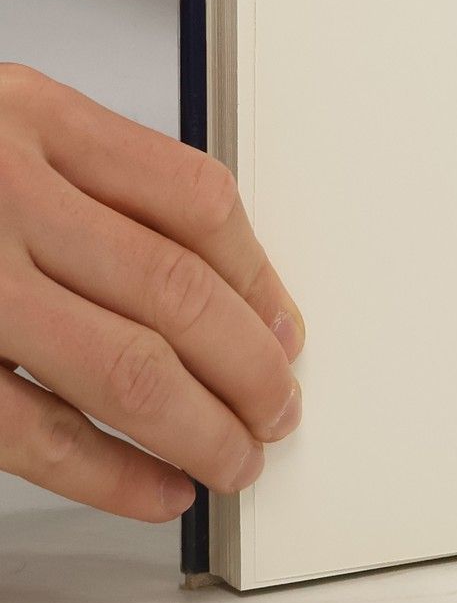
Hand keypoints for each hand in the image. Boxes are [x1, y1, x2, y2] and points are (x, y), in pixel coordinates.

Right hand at [0, 65, 303, 520]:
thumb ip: (78, 176)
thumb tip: (206, 275)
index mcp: (27, 116)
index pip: (193, 199)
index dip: (258, 275)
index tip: (283, 328)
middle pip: (176, 289)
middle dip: (248, 365)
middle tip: (278, 409)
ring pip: (124, 363)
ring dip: (200, 425)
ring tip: (236, 458)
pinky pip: (27, 427)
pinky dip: (107, 469)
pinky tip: (155, 487)